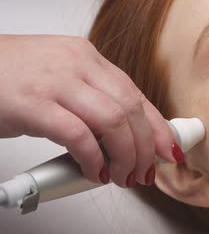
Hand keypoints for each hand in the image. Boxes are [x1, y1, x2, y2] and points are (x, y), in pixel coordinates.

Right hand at [0, 35, 178, 186]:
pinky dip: (93, 158)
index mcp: (86, 57)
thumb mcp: (58, 80)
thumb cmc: (8, 78)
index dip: (157, 125)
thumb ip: (89, 99)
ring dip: (125, 155)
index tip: (168, 148)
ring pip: (113, 121)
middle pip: (130, 108)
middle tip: (146, 171)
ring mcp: (55, 81)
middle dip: (145, 146)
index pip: (135, 93)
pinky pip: (78, 135)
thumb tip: (121, 136)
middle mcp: (76, 63)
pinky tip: (93, 171)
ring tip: (123, 176)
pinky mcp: (31, 104)